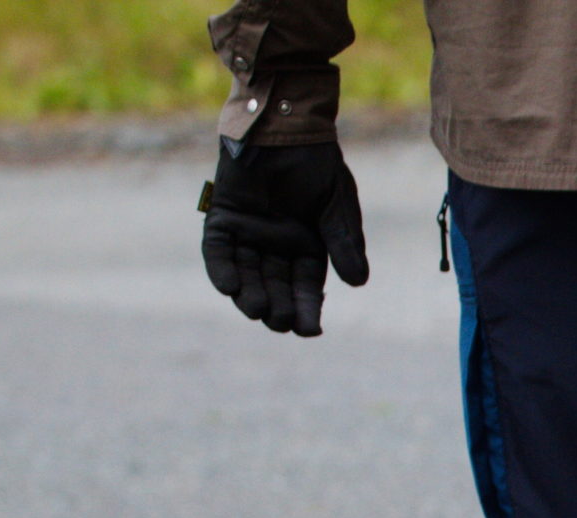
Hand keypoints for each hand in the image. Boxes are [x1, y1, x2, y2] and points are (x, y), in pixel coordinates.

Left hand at [200, 138, 368, 337]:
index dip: (307, 310)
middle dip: (278, 308)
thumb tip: (357, 283)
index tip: (309, 330)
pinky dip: (222, 270)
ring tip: (257, 309)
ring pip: (246, 276)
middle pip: (275, 289)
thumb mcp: (337, 206)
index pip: (306, 289)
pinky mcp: (223, 219)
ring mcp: (248, 234)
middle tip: (280, 321)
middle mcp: (276, 247)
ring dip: (250, 296)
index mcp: (308, 248)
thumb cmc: (317, 164)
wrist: (285, 127)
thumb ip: (343, 242)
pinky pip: (218, 252)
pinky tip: (230, 287)